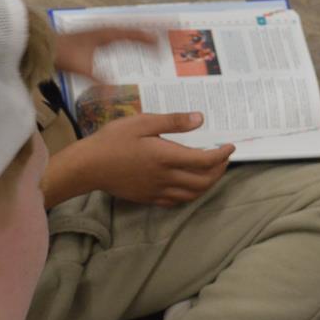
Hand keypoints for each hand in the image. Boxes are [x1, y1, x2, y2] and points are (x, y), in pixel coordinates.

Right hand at [42, 111, 233, 207]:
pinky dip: (190, 194)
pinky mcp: (149, 198)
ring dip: (208, 184)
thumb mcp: (142, 123)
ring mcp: (158, 191)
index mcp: (167, 157)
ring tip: (212, 171)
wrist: (88, 166)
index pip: (206, 160)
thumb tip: (200, 119)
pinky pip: (177, 201)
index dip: (222, 155)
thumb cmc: (112, 140)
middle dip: (220, 170)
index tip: (230, 146)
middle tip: (224, 158)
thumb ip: (173, 121)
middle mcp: (166, 177)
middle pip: (205, 181)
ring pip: (193, 194)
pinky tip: (189, 185)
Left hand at [52, 25, 163, 79]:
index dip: (150, 37)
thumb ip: (100, 81)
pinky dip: (134, 34)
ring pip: (130, 27)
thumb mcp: (82, 69)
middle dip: (155, 26)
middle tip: (173, 25)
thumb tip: (116, 93)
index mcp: (106, 33)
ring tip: (162, 30)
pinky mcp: (98, 35)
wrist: (43, 46)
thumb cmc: (62, 54)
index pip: (134, 33)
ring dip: (145, 28)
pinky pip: (122, 32)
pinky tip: (138, 39)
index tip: (165, 40)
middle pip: (136, 25)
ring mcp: (102, 31)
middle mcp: (106, 29)